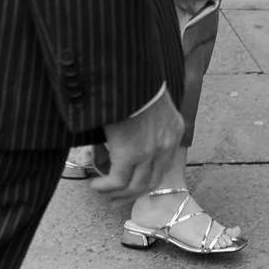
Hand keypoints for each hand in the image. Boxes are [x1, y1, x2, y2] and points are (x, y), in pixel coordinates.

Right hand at [92, 88, 182, 205]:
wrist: (126, 70)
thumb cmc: (132, 83)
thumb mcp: (149, 103)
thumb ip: (145, 124)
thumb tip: (124, 141)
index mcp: (174, 129)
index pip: (164, 165)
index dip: (147, 179)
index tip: (132, 185)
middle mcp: (167, 143)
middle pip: (152, 181)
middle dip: (132, 193)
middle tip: (115, 198)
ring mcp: (150, 149)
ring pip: (135, 185)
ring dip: (117, 193)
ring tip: (100, 191)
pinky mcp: (130, 152)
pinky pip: (118, 180)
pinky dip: (105, 186)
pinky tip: (94, 184)